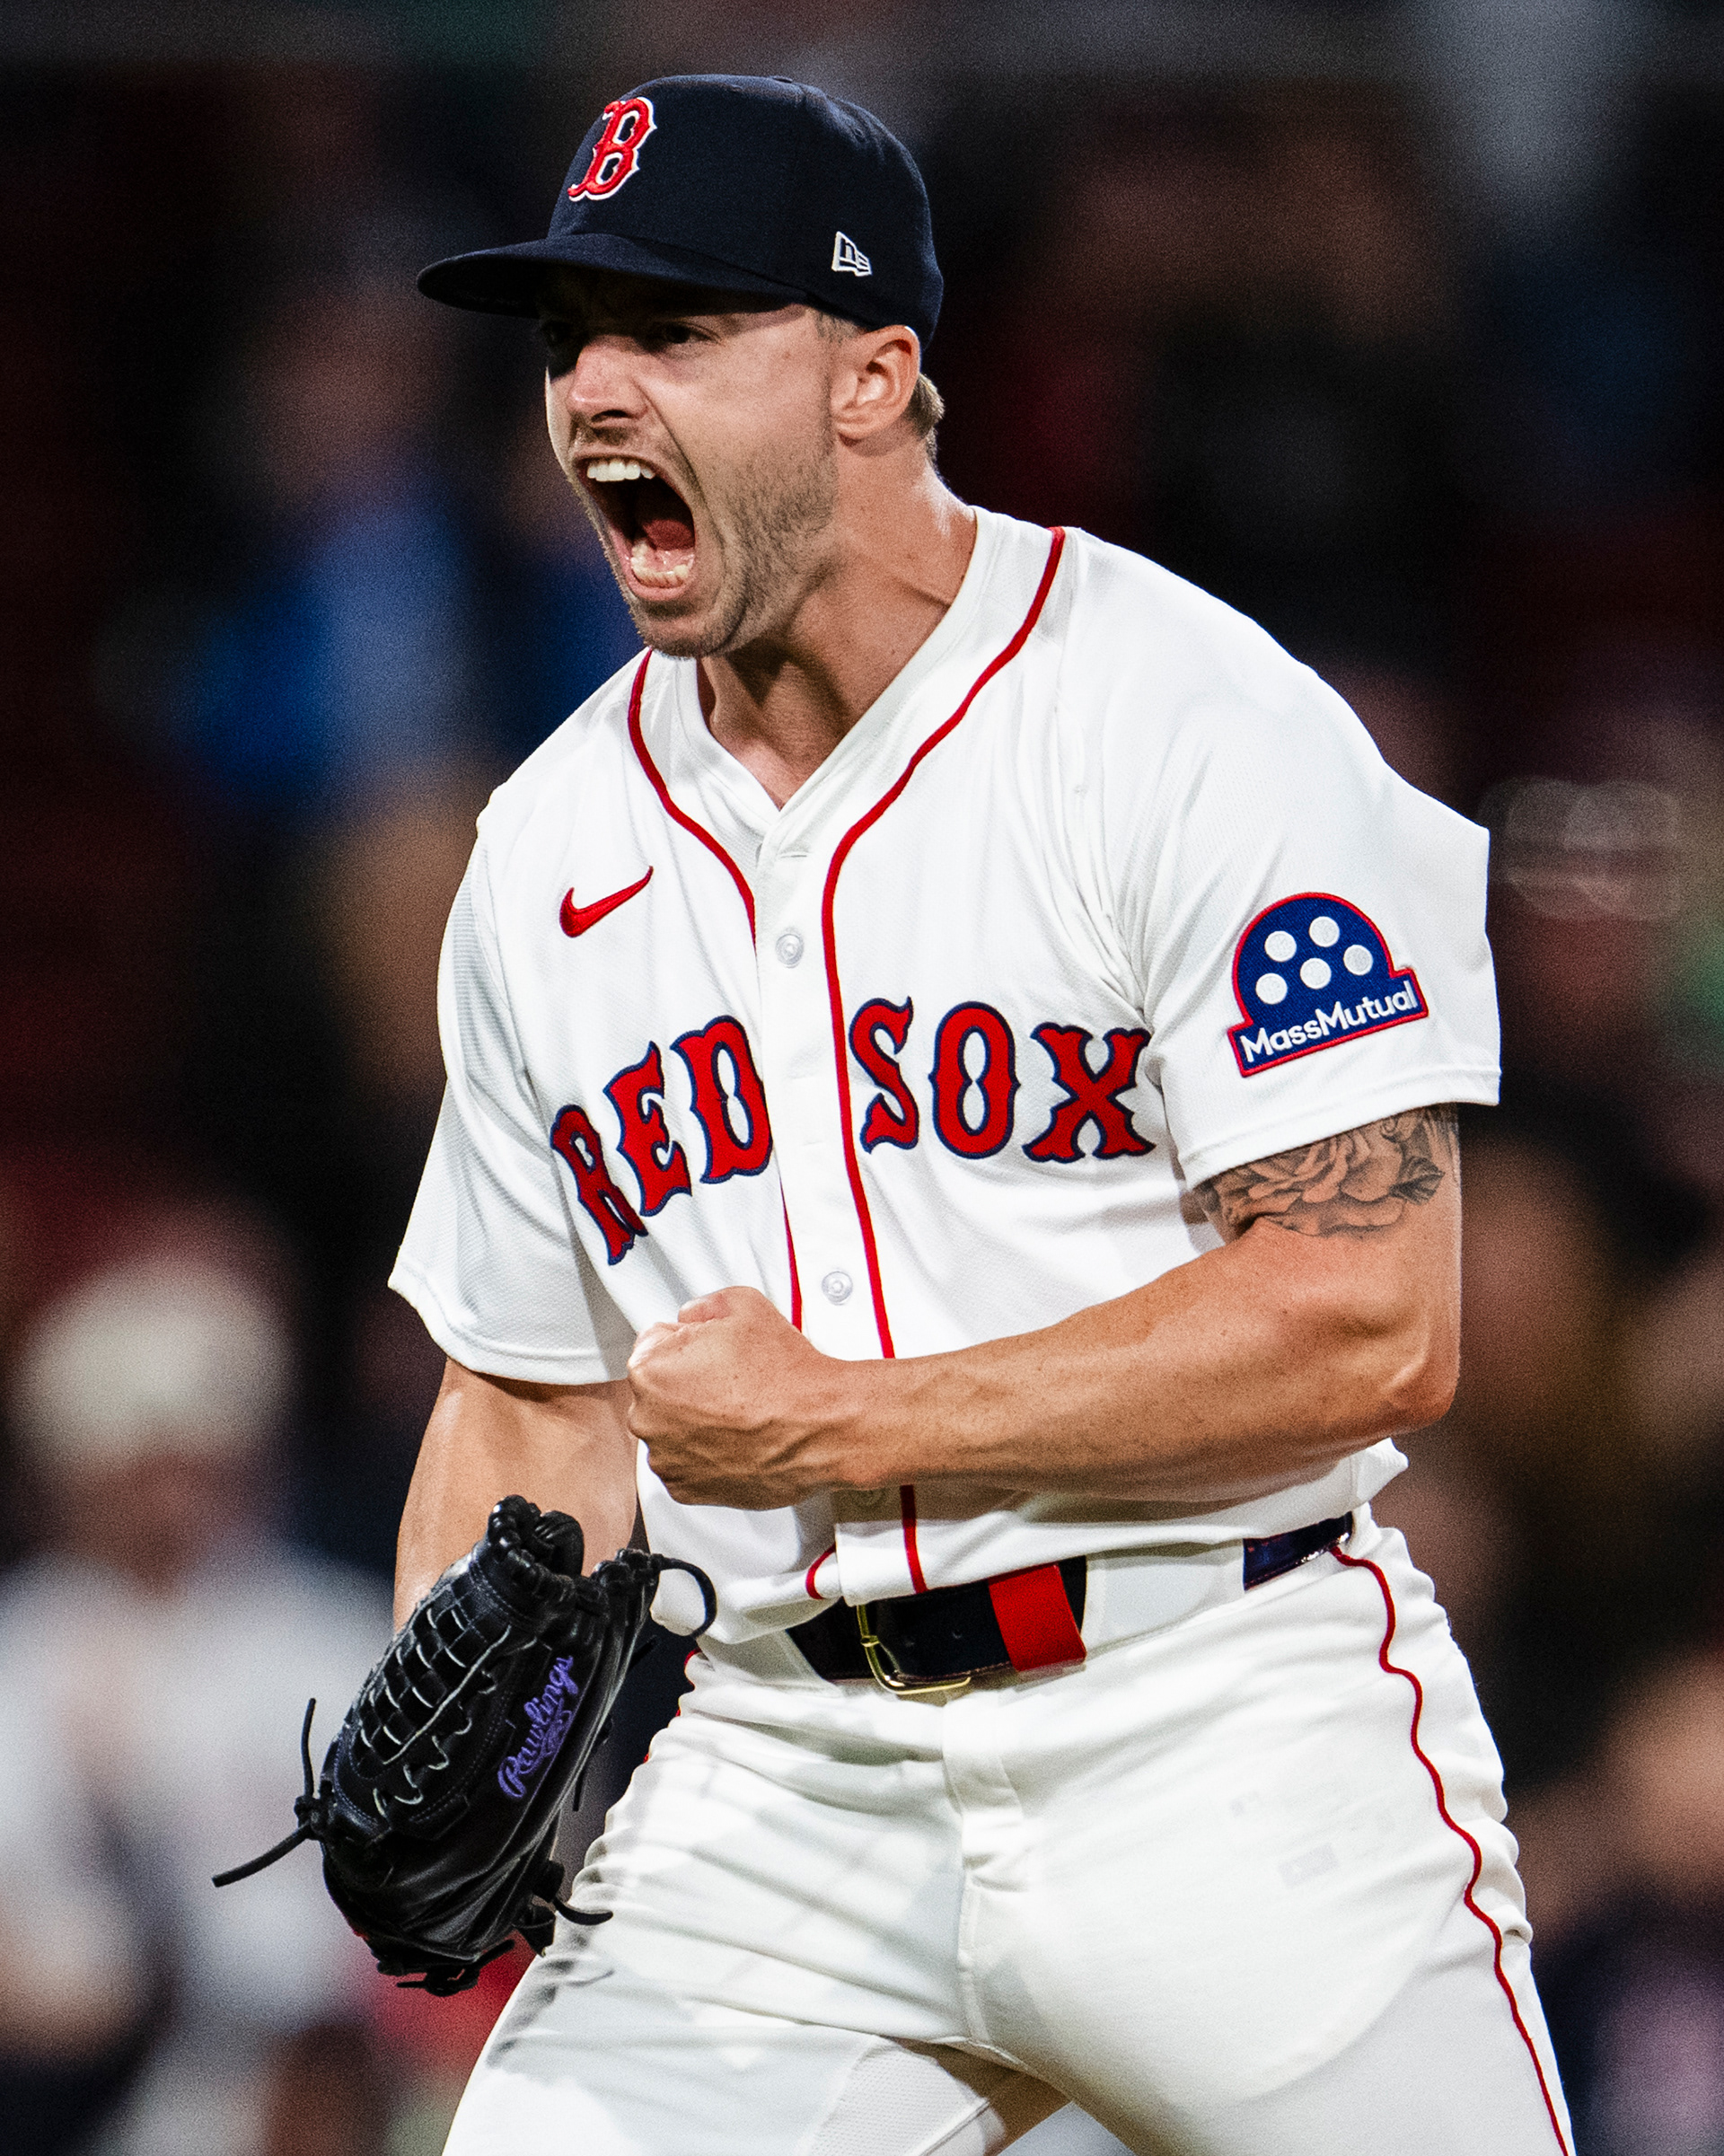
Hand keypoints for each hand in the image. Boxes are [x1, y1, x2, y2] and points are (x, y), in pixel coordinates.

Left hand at [626, 1287, 874, 1507]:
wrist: (820, 1428)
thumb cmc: (786, 1375)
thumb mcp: (743, 1304)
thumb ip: (702, 1305)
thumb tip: (692, 1317)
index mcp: (650, 1369)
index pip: (654, 1343)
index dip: (689, 1343)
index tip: (712, 1353)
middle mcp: (647, 1417)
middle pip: (658, 1390)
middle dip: (687, 1384)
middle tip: (731, 1382)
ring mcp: (666, 1458)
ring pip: (670, 1429)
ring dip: (694, 1422)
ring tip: (738, 1412)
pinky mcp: (685, 1488)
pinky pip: (686, 1463)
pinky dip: (705, 1454)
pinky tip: (737, 1439)